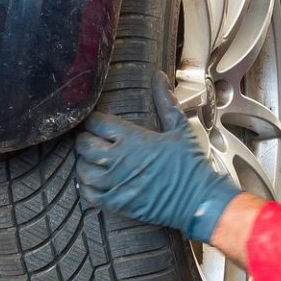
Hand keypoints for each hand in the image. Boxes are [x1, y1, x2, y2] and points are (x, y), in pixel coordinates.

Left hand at [74, 73, 241, 242]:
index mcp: (132, 138)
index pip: (97, 122)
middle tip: (89, 138)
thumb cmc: (190, 165)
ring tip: (91, 159)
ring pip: (83, 170)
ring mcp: (115, 183)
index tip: (94, 121)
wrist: (198, 200)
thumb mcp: (179, 128)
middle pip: (84, 145)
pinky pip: (89, 194)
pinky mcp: (117, 203)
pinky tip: (93, 181)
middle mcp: (119, 160)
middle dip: (84, 139)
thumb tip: (159, 77)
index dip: (92, 119)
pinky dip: (86, 186)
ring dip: (83, 162)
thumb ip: (165, 102)